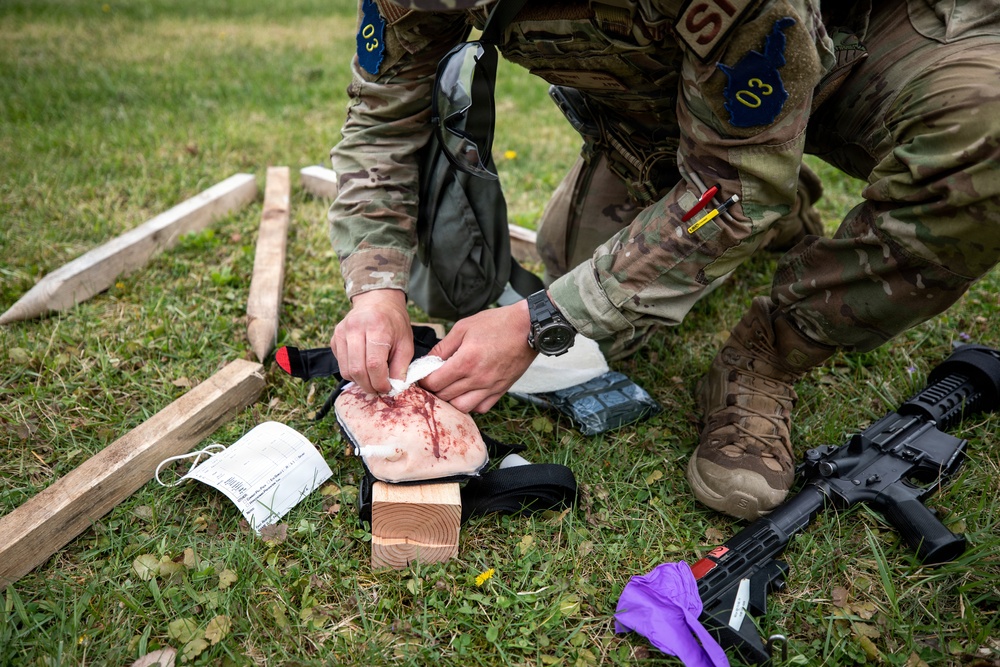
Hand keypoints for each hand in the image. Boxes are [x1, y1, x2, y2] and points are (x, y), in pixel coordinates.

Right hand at [331, 289, 412, 394]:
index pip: (374, 364)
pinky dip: (351, 372)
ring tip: (371, 380)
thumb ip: (401, 367)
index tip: (387, 388)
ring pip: (346, 370)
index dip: (380, 382)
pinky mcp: (335, 338)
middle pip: (357, 369)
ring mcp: (342, 332)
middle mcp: (355, 328)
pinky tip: (363, 367)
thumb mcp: (406, 343)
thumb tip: (395, 388)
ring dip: (359, 381)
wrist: (377, 301)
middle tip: (378, 389)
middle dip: (368, 386)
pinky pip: (340, 364)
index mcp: (377, 327)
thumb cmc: (394, 323)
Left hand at [420, 300, 538, 412]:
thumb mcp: (464, 327)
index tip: (423, 375)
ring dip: (451, 400)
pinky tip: (468, 392)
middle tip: (434, 380)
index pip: (434, 382)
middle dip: (435, 390)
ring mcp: (490, 387)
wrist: (528, 328)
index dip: (424, 380)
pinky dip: (471, 404)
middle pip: (445, 396)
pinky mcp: (501, 390)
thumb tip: (428, 361)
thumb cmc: (497, 324)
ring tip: (450, 388)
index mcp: (465, 361)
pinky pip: (480, 408)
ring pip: (461, 407)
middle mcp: (477, 378)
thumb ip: (443, 346)